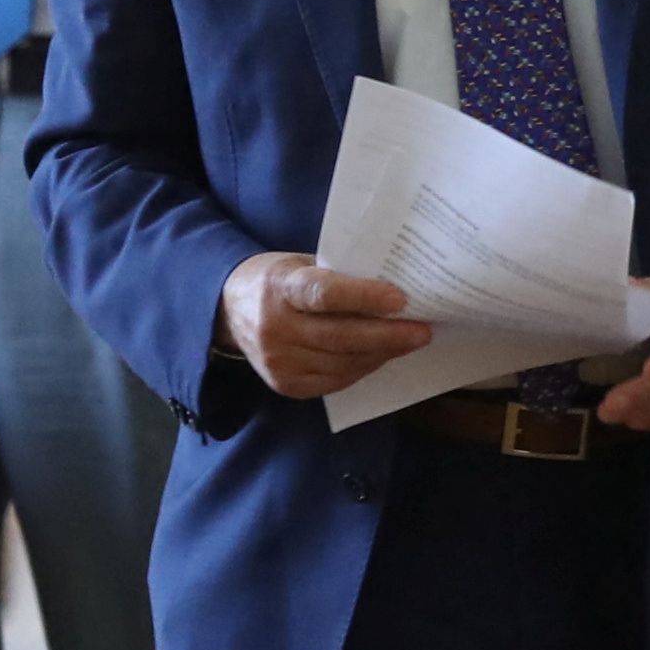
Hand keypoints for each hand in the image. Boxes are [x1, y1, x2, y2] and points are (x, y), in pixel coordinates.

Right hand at [223, 253, 430, 398]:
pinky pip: (335, 381)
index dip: (363, 297)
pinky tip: (381, 355)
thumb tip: (394, 287)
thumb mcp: (299, 265)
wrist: (227, 310)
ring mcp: (278, 362)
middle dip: (388, 335)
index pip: (324, 295)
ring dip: (381, 353)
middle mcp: (275, 328)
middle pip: (340, 336)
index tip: (400, 300)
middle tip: (422, 330)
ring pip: (343, 363)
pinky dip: (363, 367)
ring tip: (409, 341)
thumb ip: (337, 276)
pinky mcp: (285, 385)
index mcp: (279, 288)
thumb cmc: (276, 281)